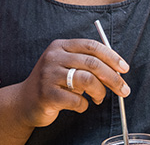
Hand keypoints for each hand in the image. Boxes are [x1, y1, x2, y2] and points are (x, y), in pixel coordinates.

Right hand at [15, 38, 129, 127]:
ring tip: (99, 98)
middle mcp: (53, 57)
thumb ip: (85, 63)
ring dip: (100, 92)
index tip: (124, 68)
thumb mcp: (65, 65)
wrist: (25, 100)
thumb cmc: (53, 82)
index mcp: (60, 46)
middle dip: (113, 78)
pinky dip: (84, 105)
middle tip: (124, 90)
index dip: (111, 56)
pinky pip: (77, 100)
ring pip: (87, 80)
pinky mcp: (48, 94)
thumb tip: (116, 70)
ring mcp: (49, 75)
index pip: (90, 45)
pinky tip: (81, 105)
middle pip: (92, 63)